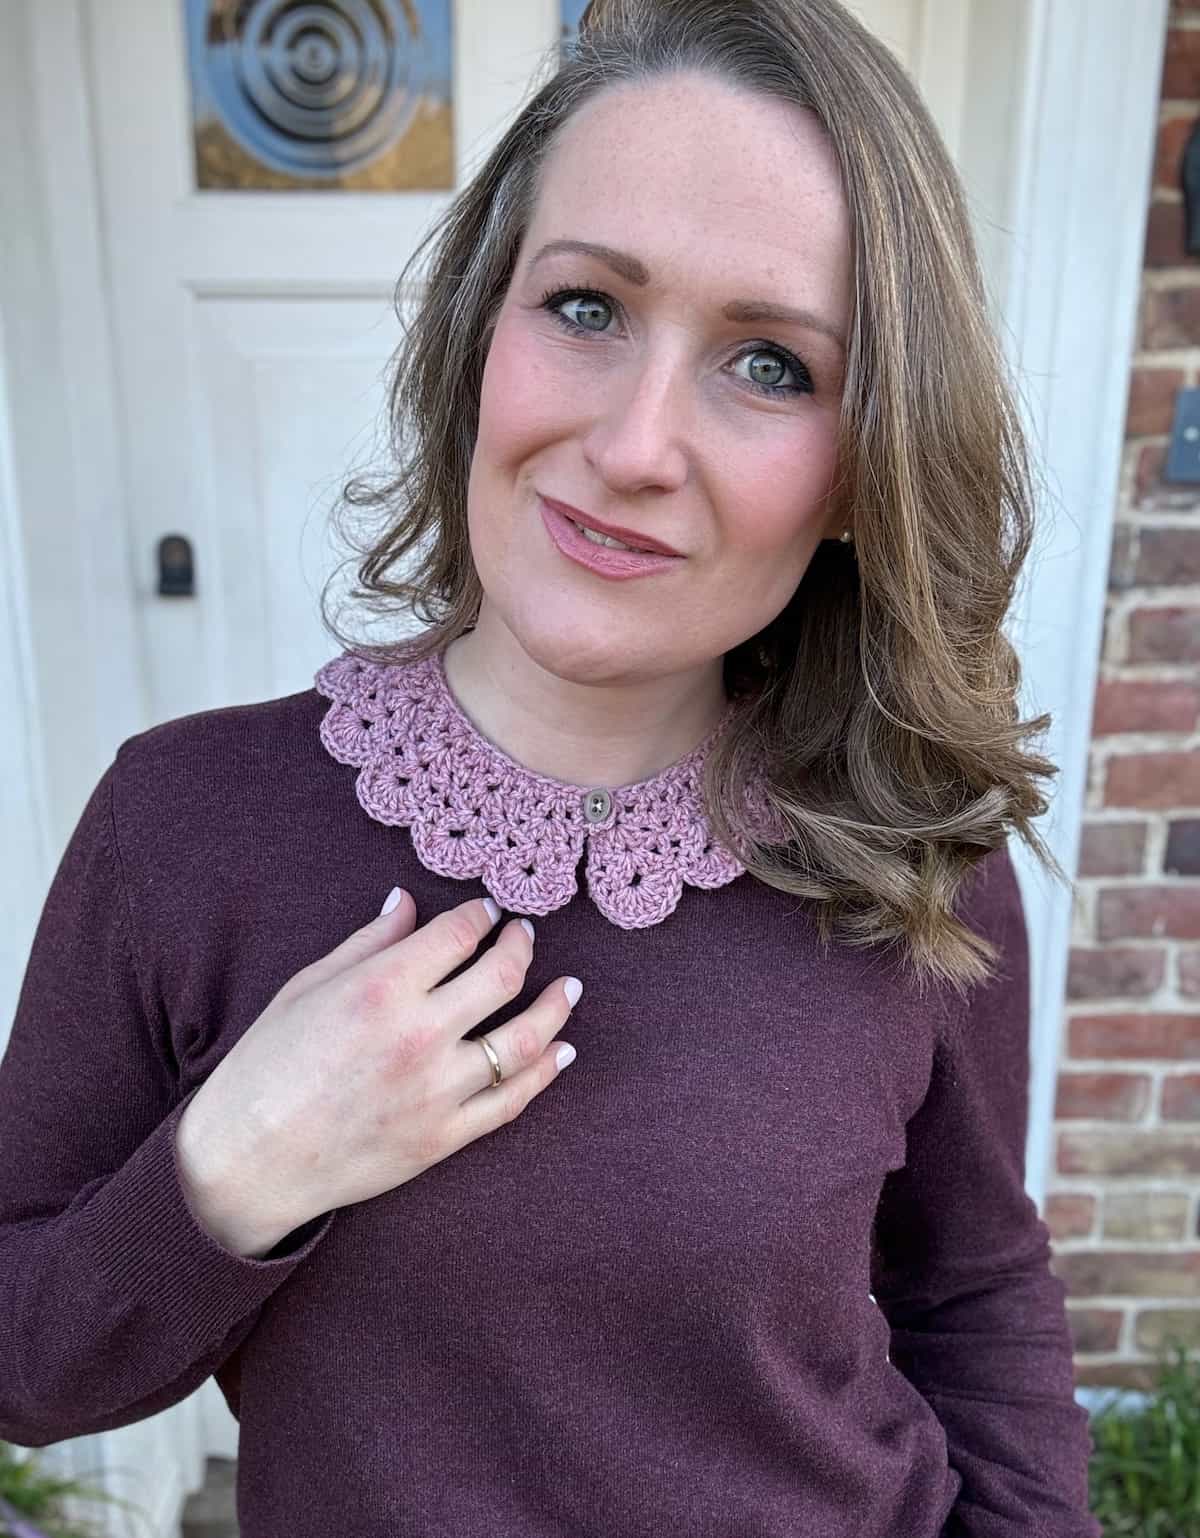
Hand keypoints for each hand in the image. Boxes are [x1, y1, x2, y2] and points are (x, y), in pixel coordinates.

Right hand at [175, 891, 578, 1256]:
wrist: (247, 1161)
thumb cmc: (265, 1066)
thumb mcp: (307, 987)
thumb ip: (367, 942)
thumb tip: (408, 900)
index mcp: (380, 988)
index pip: (458, 935)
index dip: (481, 916)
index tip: (488, 912)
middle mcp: (417, 1035)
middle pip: (502, 978)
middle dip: (522, 948)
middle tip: (525, 936)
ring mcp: (436, 1091)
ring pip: (522, 1041)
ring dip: (554, 1009)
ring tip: (569, 989)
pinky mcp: (443, 1138)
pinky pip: (511, 1101)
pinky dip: (544, 1073)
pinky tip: (560, 1051)